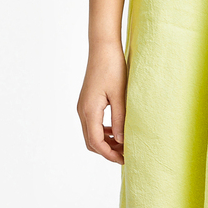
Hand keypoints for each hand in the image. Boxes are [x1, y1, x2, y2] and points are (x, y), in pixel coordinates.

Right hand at [76, 41, 127, 163]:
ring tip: (123, 145)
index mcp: (90, 111)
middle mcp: (82, 111)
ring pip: (91, 133)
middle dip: (107, 151)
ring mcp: (83, 106)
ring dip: (105, 142)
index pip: (96, 142)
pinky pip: (92, 123)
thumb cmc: (113, 68)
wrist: (103, 48)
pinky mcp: (87, 102)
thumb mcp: (120, 95)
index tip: (124, 159)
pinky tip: (117, 130)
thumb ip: (120, 119)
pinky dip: (103, 131)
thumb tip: (122, 141)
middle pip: (91, 141)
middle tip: (125, 155)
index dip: (110, 154)